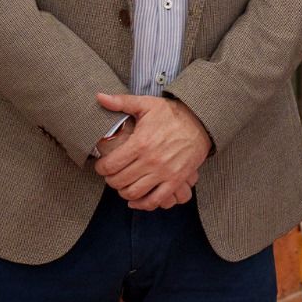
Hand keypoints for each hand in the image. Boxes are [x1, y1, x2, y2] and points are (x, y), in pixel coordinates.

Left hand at [92, 93, 209, 209]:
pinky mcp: (176, 180)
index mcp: (141, 143)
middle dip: (111, 180)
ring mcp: (164, 172)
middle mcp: (151, 161)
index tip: (102, 166)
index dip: (101, 168)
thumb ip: (122, 102)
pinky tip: (136, 199)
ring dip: (123, 192)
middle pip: (119, 182)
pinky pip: (156, 200)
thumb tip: (99, 97)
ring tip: (124, 184)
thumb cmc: (172, 114)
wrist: (201, 122)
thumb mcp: (147, 105)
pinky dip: (143, 204)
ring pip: (134, 193)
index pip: (110, 166)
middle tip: (112, 174)